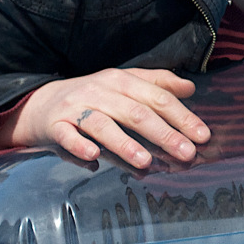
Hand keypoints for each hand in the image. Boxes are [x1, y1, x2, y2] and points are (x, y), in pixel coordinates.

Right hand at [11, 68, 207, 167]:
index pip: (157, 98)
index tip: (202, 135)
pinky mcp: (56, 125)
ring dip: (124, 143)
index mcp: (121, 81)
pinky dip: (80, 146)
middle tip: (186, 152)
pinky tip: (94, 157)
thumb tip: (190, 87)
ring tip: (145, 162)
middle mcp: (101, 91)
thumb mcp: (124, 85)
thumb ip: (157, 84)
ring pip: (103, 124)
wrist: (41, 104)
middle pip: (136, 112)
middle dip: (163, 133)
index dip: (182, 116)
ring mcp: (77, 108)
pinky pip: (67, 136)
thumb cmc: (92, 97)